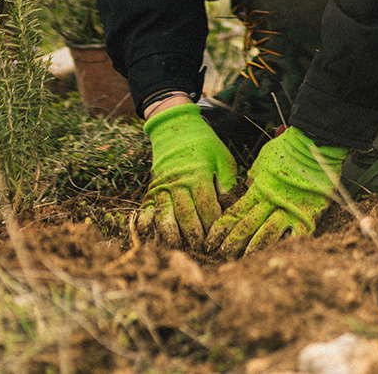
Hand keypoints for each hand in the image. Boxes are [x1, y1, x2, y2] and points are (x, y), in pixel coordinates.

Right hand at [137, 103, 236, 247]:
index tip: (217, 237)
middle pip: (185, 215)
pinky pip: (146, 209)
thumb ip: (227, 181)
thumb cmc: (204, 144)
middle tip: (201, 249)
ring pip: (164, 215)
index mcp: (199, 174)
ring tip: (179, 247)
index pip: (206, 206)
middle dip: (193, 236)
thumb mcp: (222, 157)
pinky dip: (146, 224)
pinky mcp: (152, 188)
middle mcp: (179, 181)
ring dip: (171, 234)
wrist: (176, 128)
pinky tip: (152, 237)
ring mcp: (163, 185)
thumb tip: (230, 205)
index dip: (212, 224)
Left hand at [206, 126, 348, 256]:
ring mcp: (290, 210)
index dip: (222, 228)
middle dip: (232, 243)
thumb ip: (254, 177)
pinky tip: (276, 259)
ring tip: (242, 262)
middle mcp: (271, 201)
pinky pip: (296, 237)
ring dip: (253, 249)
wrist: (315, 143)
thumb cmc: (288, 147)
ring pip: (267, 235)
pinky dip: (286, 248)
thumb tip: (246, 188)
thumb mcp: (264, 159)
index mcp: (259, 187)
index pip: (236, 212)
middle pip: (247, 226)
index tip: (211, 241)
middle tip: (219, 256)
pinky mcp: (308, 216)